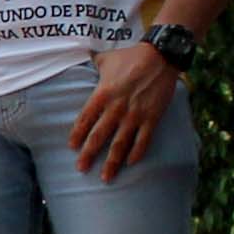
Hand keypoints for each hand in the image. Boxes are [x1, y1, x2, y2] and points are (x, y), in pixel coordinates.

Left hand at [69, 44, 181, 180]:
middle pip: (99, 136)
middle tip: (80, 169)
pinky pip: (143, 140)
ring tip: (105, 177)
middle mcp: (116, 107)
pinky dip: (137, 153)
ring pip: (120, 144)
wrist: (161, 56)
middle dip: (88, 154)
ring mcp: (135, 114)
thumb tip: (81, 57)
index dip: (77, 134)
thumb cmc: (131, 56)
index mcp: (102, 94)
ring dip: (112, 162)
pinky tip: (131, 164)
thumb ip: (92, 63)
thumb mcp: (106, 59)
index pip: (85, 119)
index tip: (72, 148)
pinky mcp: (152, 117)